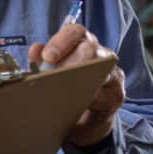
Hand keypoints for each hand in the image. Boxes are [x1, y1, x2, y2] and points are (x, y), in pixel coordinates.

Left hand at [29, 24, 124, 147]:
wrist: (79, 122)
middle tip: (54, 77)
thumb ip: (41, 62)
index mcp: (79, 44)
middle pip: (89, 47)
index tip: (48, 57)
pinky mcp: (117, 94)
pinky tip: (79, 103)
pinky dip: (92, 98)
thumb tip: (35, 50)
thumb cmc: (62, 93)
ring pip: (102, 65)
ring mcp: (111, 73)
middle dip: (69, 62)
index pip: (75, 31)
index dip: (61, 41)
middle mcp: (99, 54)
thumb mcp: (48, 76)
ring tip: (63, 89)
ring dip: (81, 77)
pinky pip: (107, 93)